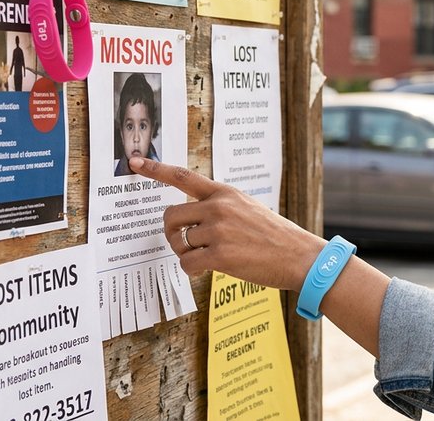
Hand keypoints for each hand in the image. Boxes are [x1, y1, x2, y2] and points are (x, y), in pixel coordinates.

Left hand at [128, 157, 325, 291]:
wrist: (299, 256)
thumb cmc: (274, 236)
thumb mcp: (247, 208)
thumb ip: (220, 206)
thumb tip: (191, 219)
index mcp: (225, 192)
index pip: (183, 176)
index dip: (156, 169)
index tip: (135, 162)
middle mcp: (219, 207)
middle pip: (171, 216)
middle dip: (172, 232)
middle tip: (185, 244)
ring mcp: (219, 230)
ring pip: (180, 243)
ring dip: (188, 255)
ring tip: (208, 258)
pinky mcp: (220, 255)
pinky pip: (187, 264)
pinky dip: (193, 271)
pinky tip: (210, 269)